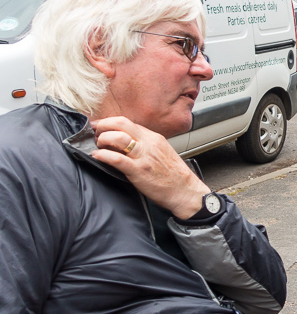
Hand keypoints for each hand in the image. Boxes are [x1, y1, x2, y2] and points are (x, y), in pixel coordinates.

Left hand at [90, 116, 208, 218]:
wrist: (185, 191)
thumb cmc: (174, 175)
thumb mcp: (162, 152)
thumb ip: (145, 145)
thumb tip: (125, 142)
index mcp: (154, 138)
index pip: (127, 122)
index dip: (109, 123)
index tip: (100, 127)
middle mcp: (148, 143)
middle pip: (121, 124)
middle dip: (103, 126)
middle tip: (95, 133)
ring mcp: (143, 157)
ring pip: (118, 138)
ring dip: (102, 140)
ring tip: (98, 146)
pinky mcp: (138, 171)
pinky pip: (117, 159)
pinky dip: (103, 155)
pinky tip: (97, 156)